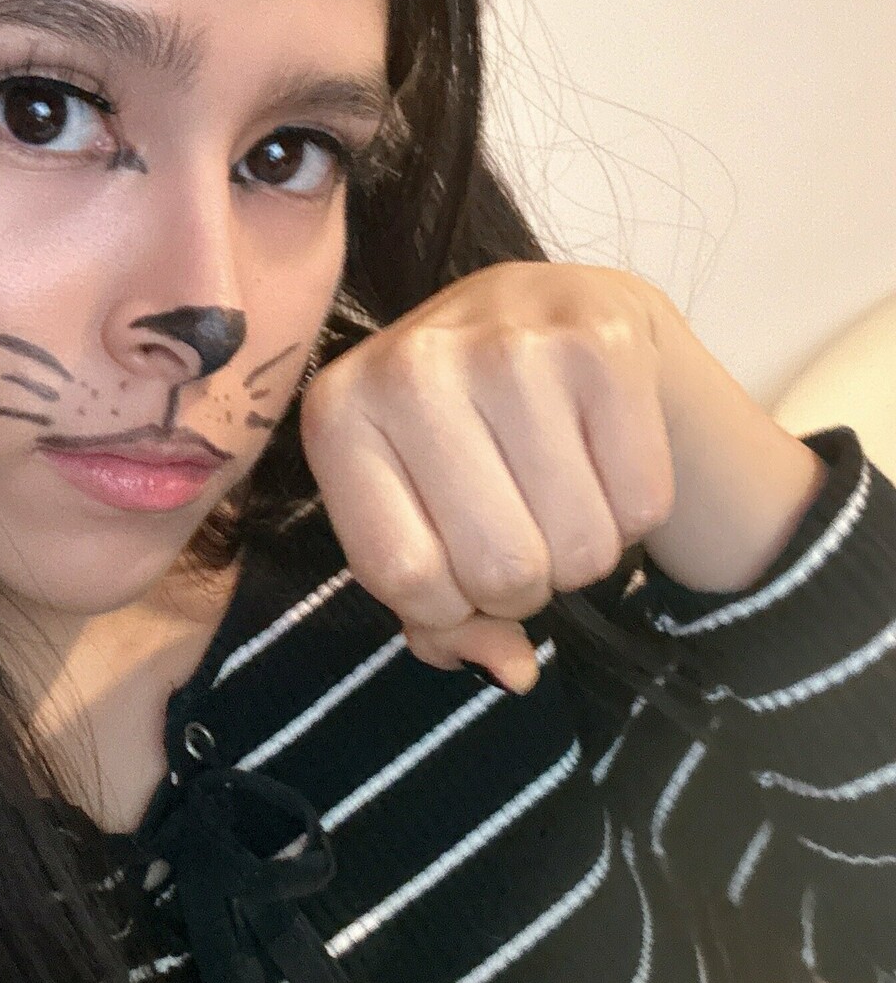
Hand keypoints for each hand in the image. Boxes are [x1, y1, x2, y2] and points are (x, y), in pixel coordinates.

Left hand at [298, 262, 825, 692]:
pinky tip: (603, 454)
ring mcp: (510, 345)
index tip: (457, 565)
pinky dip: (635, 509)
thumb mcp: (414, 516)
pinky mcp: (603, 342)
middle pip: (501, 570)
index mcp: (338, 414)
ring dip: (582, 550)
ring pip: (580, 547)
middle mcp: (412, 367)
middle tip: (521, 527)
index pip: (406, 579)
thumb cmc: (461, 435)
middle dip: (522, 583)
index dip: (448, 605)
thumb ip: (437, 617)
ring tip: (560, 487)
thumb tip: (513, 671)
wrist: (548, 312)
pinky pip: (643, 503)